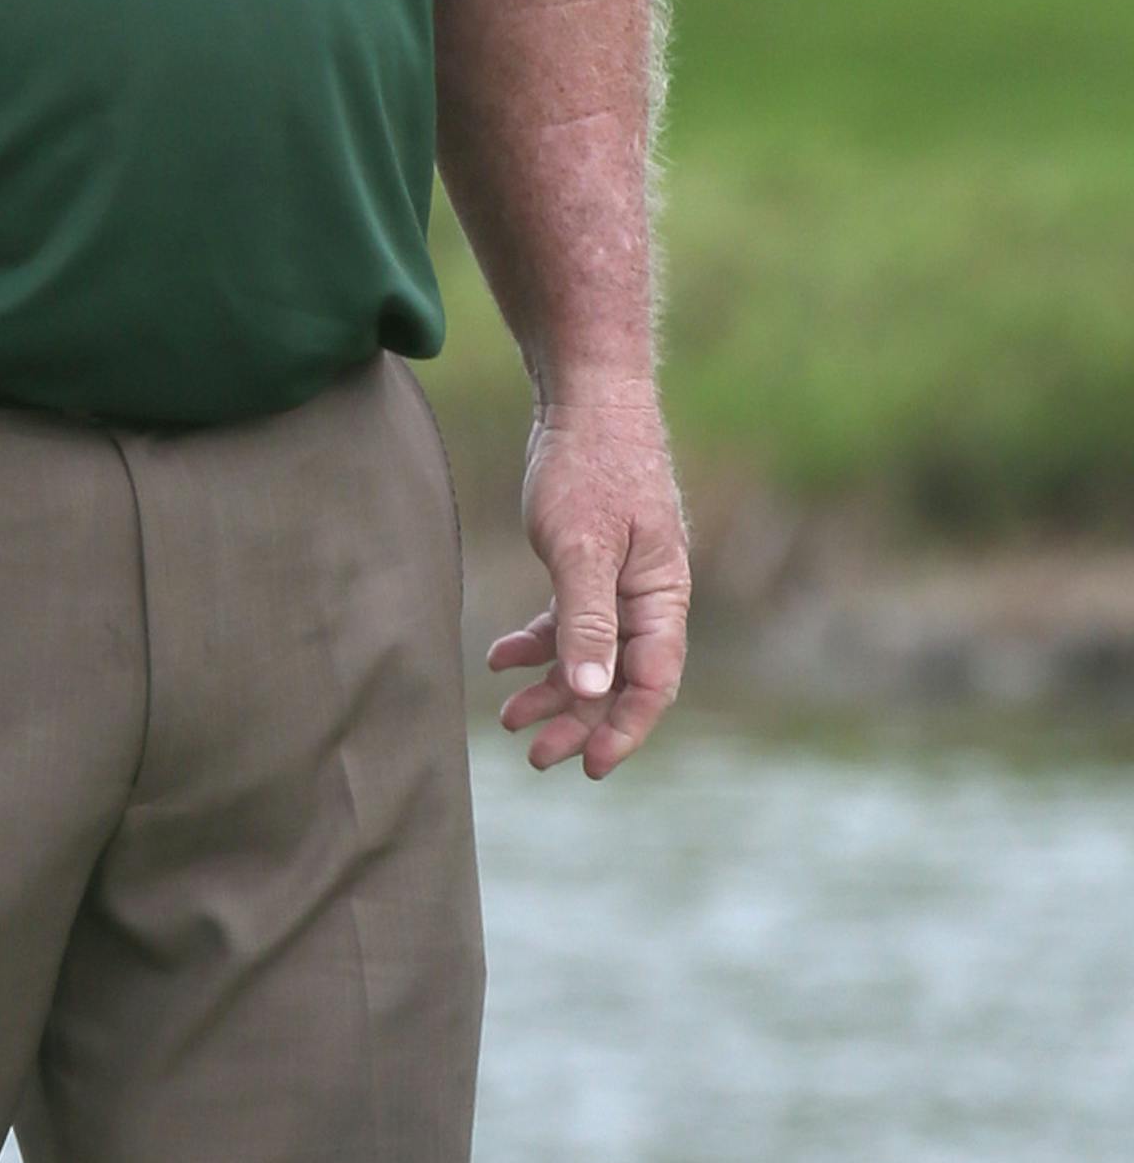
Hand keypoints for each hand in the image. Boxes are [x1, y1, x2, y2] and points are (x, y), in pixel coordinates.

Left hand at [487, 389, 688, 778]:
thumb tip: (594, 689)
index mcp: (662, 596)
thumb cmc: (591, 466)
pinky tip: (500, 657)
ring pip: (590, 653)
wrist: (584, 397)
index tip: (588, 765)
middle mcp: (647, 595)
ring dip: (552, 687)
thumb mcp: (583, 547)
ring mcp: (619, 579)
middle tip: (534, 756)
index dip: (623, 729)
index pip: (653, 683)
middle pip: (618, 677)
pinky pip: (568, 619)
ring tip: (508, 718)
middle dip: (577, 719)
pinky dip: (538, 642)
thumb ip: (587, 619)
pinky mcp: (589, 560)